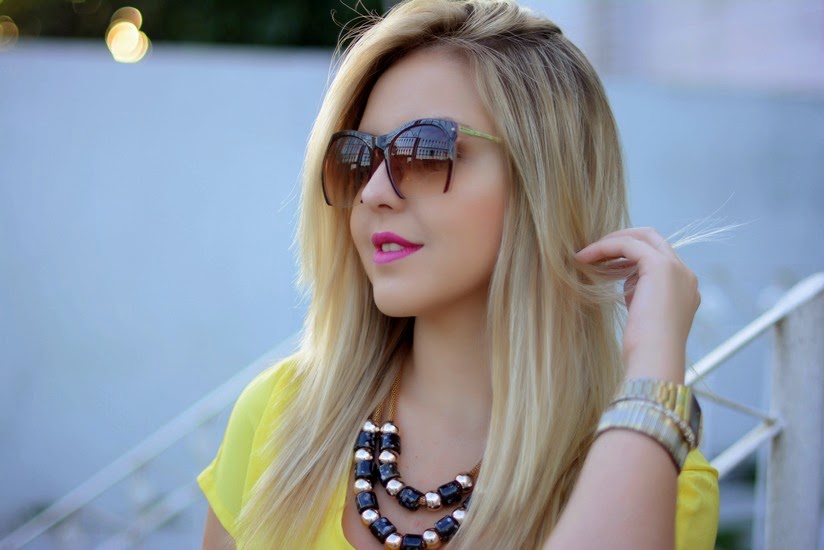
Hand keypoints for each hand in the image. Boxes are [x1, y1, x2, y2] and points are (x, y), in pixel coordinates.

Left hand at [575, 227, 699, 382]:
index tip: (602, 263)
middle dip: (622, 240)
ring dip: (610, 242)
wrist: (655, 359)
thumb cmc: (645, 348)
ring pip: (642, 237)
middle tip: (594, 250)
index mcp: (684, 287)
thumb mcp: (643, 314)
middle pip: (653, 239)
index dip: (629, 255)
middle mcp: (685, 274)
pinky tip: (585, 257)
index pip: (657, 256)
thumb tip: (625, 280)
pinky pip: (628, 245)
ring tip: (585, 254)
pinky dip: (605, 247)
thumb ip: (640, 294)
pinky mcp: (660, 266)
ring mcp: (677, 269)